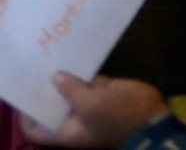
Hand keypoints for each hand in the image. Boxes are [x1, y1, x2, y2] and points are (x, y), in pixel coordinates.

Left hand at [21, 73, 168, 146]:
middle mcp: (74, 121)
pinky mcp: (104, 96)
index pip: (35, 128)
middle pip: (51, 107)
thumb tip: (55, 76)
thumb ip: (72, 90)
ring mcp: (89, 108)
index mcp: (66, 132)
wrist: (153, 118)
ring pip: (70, 93)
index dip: (27, 114)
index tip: (26, 92)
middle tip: (41, 69)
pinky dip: (84, 75)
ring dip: (65, 79)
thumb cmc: (119, 116)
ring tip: (55, 60)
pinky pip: (88, 85)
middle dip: (46, 90)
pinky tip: (79, 59)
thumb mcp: (93, 104)